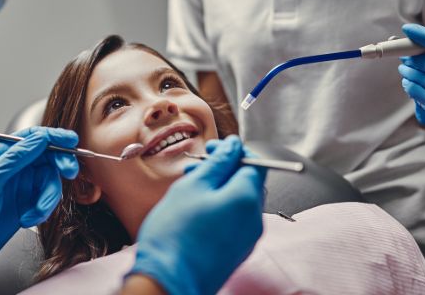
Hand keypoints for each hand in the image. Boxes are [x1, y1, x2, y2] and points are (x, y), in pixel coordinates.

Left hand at [0, 127, 78, 285]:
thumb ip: (15, 158)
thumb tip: (40, 138)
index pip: (31, 138)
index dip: (54, 137)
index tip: (72, 140)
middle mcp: (13, 168)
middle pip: (47, 158)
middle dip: (59, 166)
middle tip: (69, 173)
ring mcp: (21, 186)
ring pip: (50, 182)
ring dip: (47, 199)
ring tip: (34, 215)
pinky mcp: (27, 204)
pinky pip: (47, 201)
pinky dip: (42, 211)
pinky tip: (25, 221)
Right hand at [128, 136, 266, 294]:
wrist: (168, 280)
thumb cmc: (176, 233)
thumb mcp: (193, 185)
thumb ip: (218, 162)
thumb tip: (234, 145)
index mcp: (247, 198)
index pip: (256, 163)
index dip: (234, 151)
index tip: (213, 147)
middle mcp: (254, 219)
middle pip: (248, 182)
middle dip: (224, 169)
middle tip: (197, 167)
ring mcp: (247, 239)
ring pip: (239, 201)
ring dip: (219, 188)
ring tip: (190, 188)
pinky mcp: (236, 252)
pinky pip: (234, 220)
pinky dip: (219, 208)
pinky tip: (194, 210)